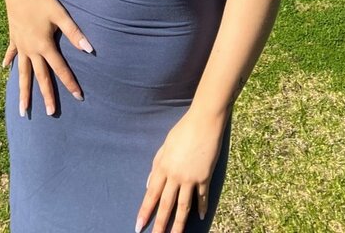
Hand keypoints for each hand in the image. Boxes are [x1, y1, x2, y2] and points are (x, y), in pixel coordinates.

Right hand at [2, 0, 93, 116]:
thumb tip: (90, 49)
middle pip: (40, 77)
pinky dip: (9, 61)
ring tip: (23, 109)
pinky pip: (12, 53)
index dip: (70, 83)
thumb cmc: (42, 0)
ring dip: (23, 91)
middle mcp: (31, 50)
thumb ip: (75, 33)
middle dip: (46, 96)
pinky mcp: (14, 37)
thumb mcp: (61, 15)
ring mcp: (21, 45)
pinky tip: (5, 68)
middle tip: (51, 113)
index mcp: (44, 46)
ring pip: (22, 73)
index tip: (79, 97)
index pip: (60, 69)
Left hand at [135, 107, 227, 231]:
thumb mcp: (165, 146)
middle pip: (166, 205)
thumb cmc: (183, 130)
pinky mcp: (205, 177)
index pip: (152, 194)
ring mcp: (191, 178)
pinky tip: (200, 218)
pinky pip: (202, 197)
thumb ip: (156, 165)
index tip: (139, 225)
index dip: (145, 211)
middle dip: (160, 224)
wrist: (204, 122)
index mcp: (163, 167)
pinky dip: (201, 208)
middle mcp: (175, 175)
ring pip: (183, 207)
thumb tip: (150, 185)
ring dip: (179, 225)